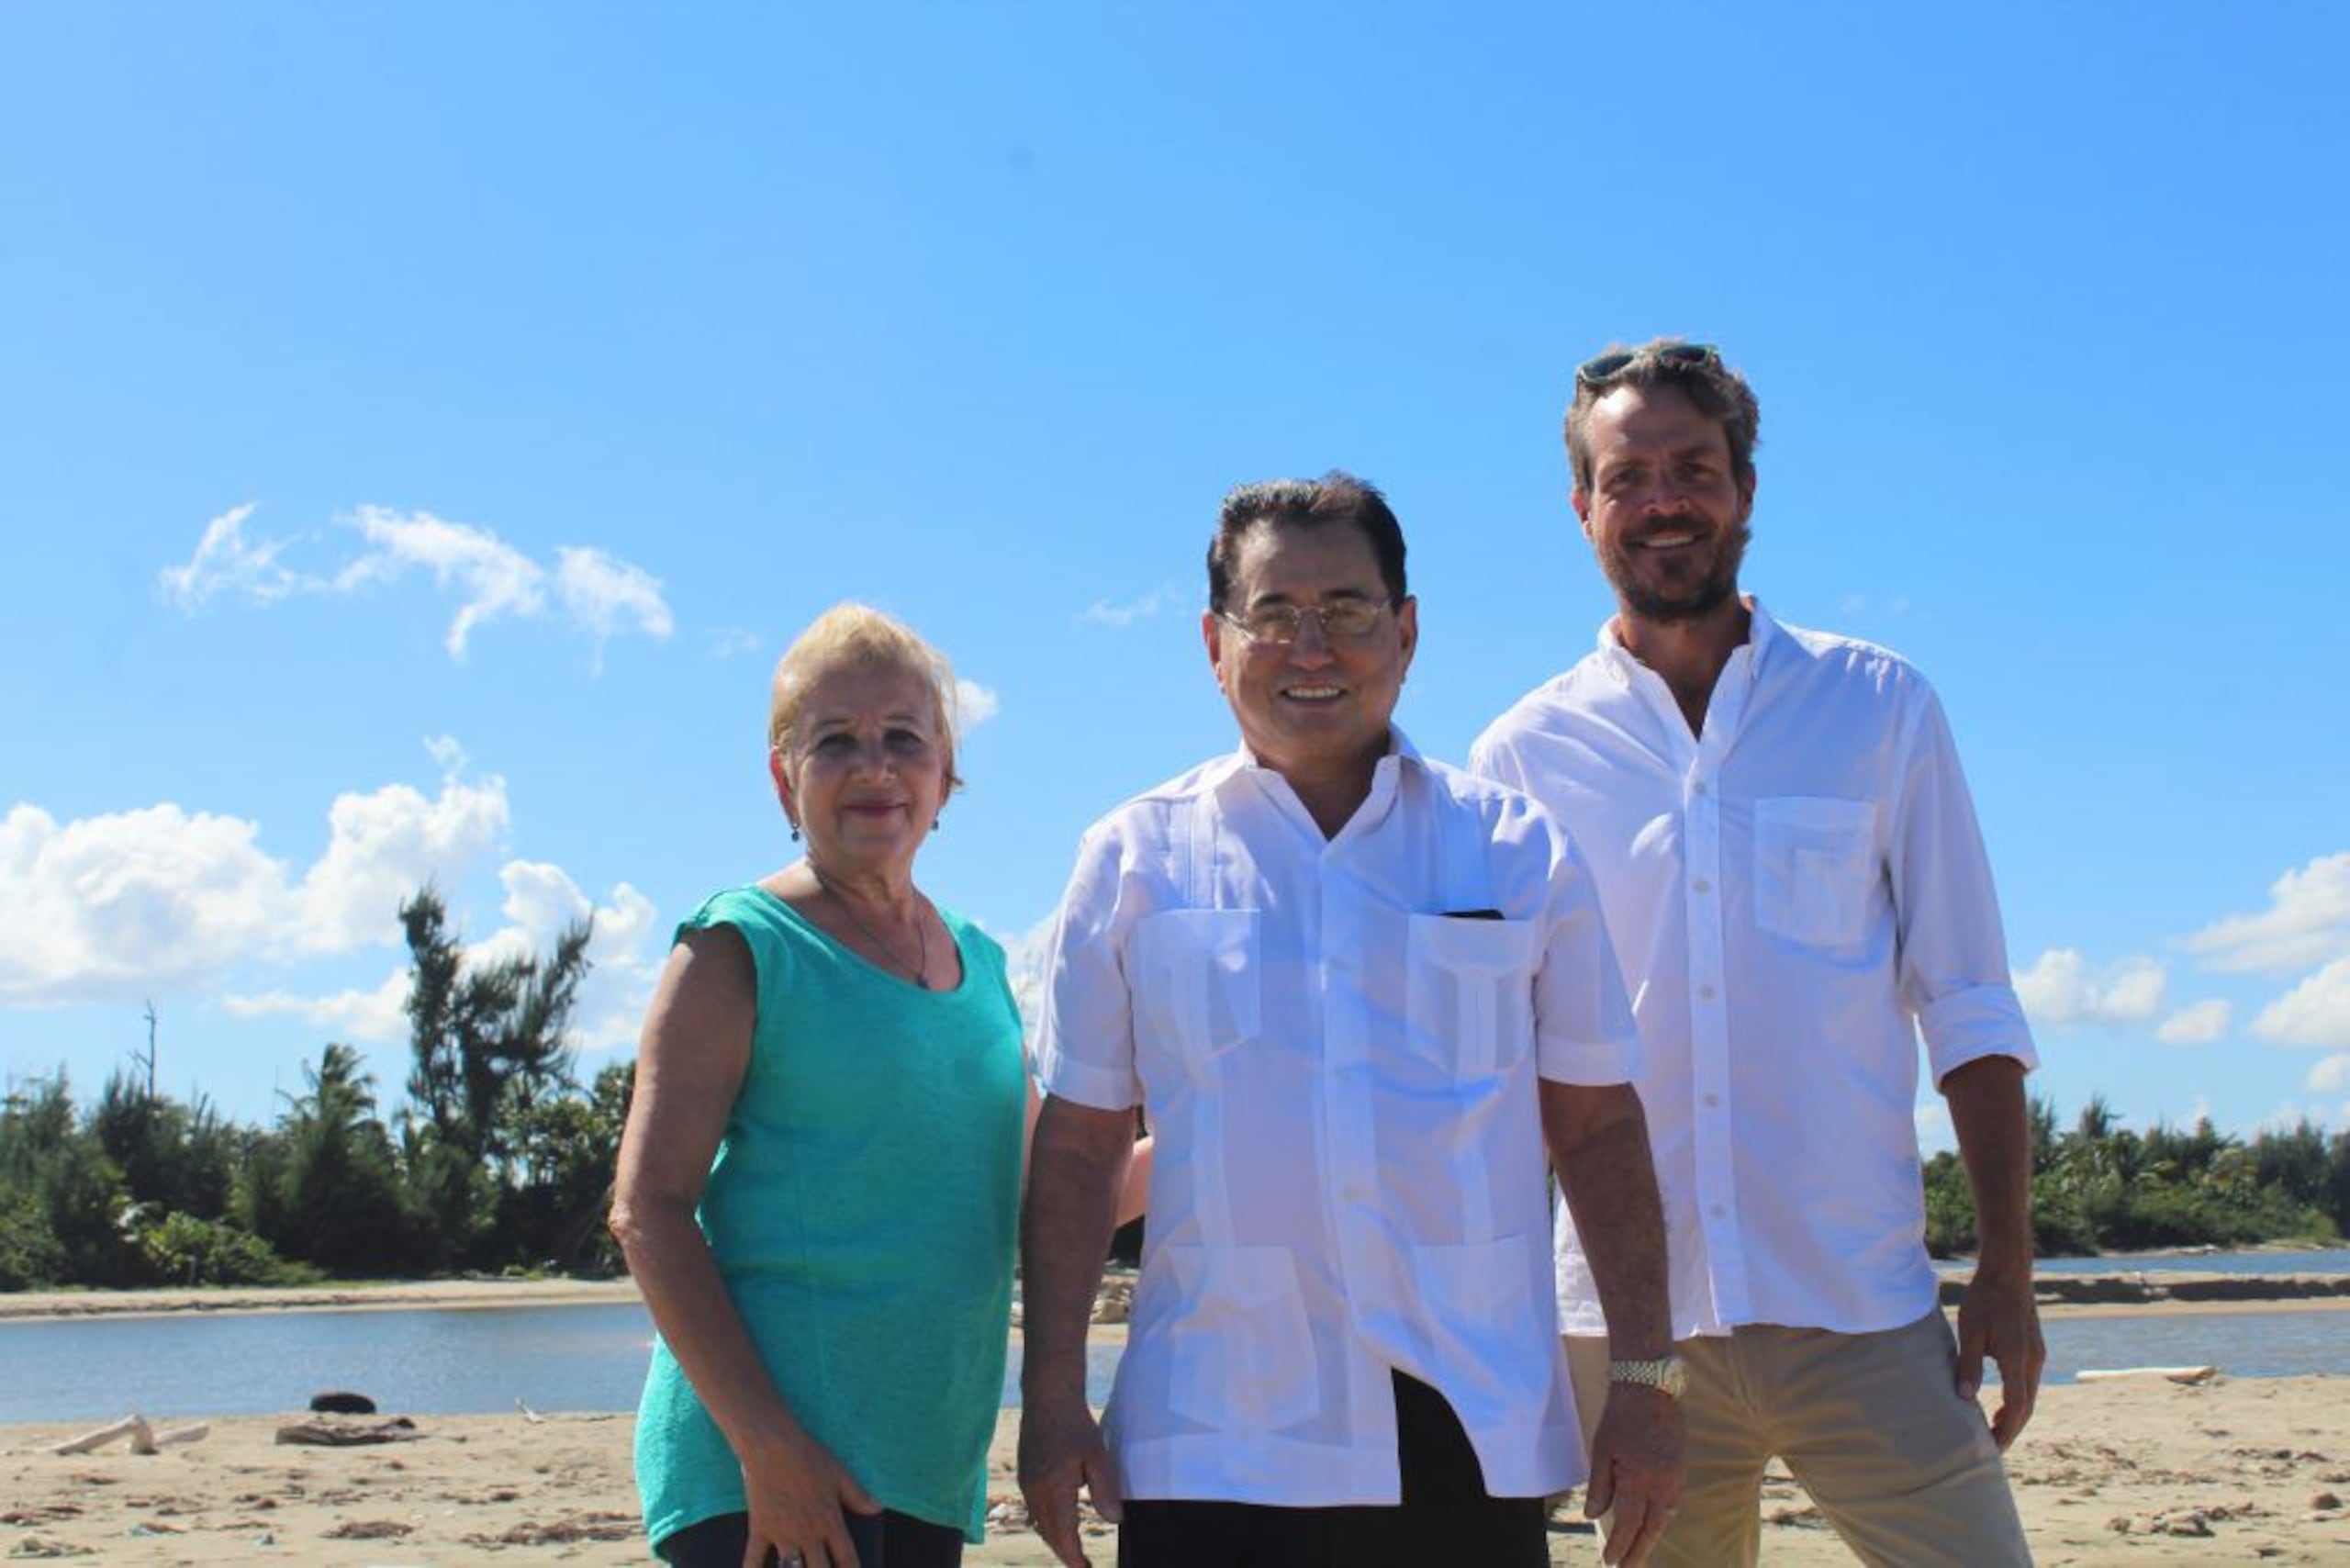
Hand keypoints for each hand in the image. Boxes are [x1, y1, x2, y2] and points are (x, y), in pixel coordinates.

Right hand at [738, 1426, 881, 1567]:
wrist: (772, 1446)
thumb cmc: (808, 1457)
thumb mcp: (839, 1474)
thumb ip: (858, 1495)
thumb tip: (878, 1509)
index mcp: (830, 1521)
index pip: (846, 1558)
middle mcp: (808, 1534)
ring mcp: (783, 1534)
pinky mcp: (759, 1529)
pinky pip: (753, 1559)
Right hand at [1018, 1396, 1121, 1567]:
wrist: (1048, 1396)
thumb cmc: (1075, 1423)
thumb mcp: (1097, 1455)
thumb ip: (1105, 1490)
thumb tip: (1114, 1520)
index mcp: (1053, 1489)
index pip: (1063, 1535)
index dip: (1074, 1557)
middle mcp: (1035, 1491)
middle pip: (1049, 1533)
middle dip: (1065, 1552)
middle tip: (1082, 1565)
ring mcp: (1027, 1482)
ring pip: (1039, 1522)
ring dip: (1055, 1538)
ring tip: (1073, 1548)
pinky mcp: (1025, 1473)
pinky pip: (1034, 1508)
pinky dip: (1047, 1522)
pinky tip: (1059, 1520)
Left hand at [1585, 1384, 1684, 1565]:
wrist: (1651, 1389)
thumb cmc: (1620, 1417)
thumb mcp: (1602, 1450)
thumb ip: (1600, 1486)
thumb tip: (1594, 1516)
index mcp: (1638, 1479)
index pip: (1628, 1523)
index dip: (1619, 1546)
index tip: (1610, 1562)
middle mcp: (1662, 1484)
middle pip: (1651, 1529)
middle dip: (1638, 1552)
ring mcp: (1675, 1478)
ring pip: (1665, 1519)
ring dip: (1651, 1538)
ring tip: (1637, 1555)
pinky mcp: (1681, 1471)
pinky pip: (1672, 1505)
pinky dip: (1661, 1520)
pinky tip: (1652, 1527)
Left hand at [1956, 1267, 2044, 1449]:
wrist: (2007, 1271)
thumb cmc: (1985, 1298)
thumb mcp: (1970, 1331)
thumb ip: (1969, 1365)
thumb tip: (1964, 1397)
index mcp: (2018, 1360)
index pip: (2017, 1407)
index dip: (2006, 1430)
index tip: (1992, 1448)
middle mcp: (2034, 1361)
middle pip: (2026, 1406)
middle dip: (2011, 1428)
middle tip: (1992, 1447)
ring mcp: (2037, 1354)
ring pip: (2030, 1394)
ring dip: (2015, 1414)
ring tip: (1995, 1429)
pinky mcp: (2034, 1347)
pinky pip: (2028, 1381)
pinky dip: (2018, 1398)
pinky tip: (2003, 1402)